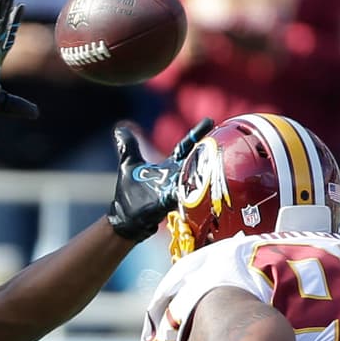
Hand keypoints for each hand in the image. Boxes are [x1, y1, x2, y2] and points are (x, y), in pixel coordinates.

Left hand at [106, 116, 214, 241]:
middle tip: (219, 142)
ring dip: (201, 172)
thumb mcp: (129, 164)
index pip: (186, 147)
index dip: (196, 134)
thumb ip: (128, 146)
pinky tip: (192, 186)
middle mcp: (175, 177)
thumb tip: (120, 128)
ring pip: (192, 179)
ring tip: (214, 161)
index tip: (210, 121)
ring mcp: (173, 191)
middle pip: (195, 162)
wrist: (125, 219)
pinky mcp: (167, 204)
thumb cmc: (129, 194)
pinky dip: (186, 192)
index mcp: (169, 167)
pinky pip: (180, 197)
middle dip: (207, 153)